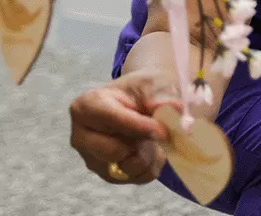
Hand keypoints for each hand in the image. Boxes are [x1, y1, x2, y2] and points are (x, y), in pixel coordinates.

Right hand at [69, 70, 183, 184]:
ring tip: (151, 135)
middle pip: (115, 151)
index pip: (110, 120)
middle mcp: (82, 137)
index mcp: (86, 107)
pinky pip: (139, 177)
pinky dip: (152, 164)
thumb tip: (178, 114)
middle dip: (142, 141)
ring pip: (130, 167)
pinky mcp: (109, 175)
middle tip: (157, 128)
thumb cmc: (140, 90)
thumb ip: (163, 97)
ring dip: (149, 152)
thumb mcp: (152, 84)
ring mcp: (93, 159)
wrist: (139, 103)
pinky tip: (149, 146)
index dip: (139, 126)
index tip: (162, 130)